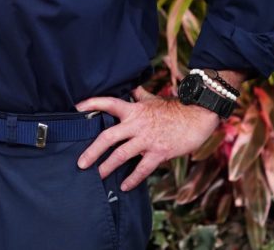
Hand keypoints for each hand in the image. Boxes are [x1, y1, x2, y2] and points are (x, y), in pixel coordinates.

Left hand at [75, 86, 219, 190]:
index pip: (108, 103)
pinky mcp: (159, 152)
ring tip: (98, 176)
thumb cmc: (174, 109)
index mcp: (134, 110)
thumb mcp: (153, 100)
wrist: (198, 116)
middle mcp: (137, 124)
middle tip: (80, 163)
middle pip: (108, 137)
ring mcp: (147, 139)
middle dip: (92, 151)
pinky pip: (142, 168)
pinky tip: (124, 186)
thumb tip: (131, 87)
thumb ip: (139, 95)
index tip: (75, 109)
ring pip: (121, 155)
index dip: (91, 104)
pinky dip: (132, 179)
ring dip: (107, 167)